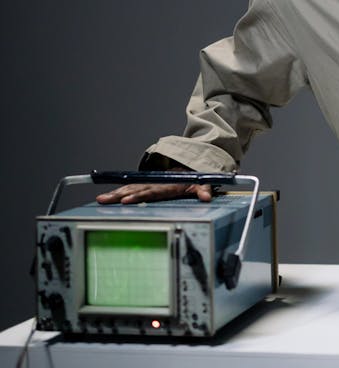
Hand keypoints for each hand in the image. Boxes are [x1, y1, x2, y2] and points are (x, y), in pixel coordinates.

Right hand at [96, 167, 212, 204]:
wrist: (188, 167)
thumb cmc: (193, 178)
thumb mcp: (202, 183)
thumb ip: (203, 190)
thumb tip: (207, 197)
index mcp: (166, 185)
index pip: (150, 192)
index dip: (138, 196)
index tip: (126, 200)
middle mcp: (154, 183)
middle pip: (135, 189)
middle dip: (119, 195)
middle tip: (105, 200)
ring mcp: (149, 183)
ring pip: (129, 188)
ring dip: (115, 194)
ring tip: (100, 199)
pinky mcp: (145, 185)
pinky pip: (130, 188)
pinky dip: (118, 192)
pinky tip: (106, 198)